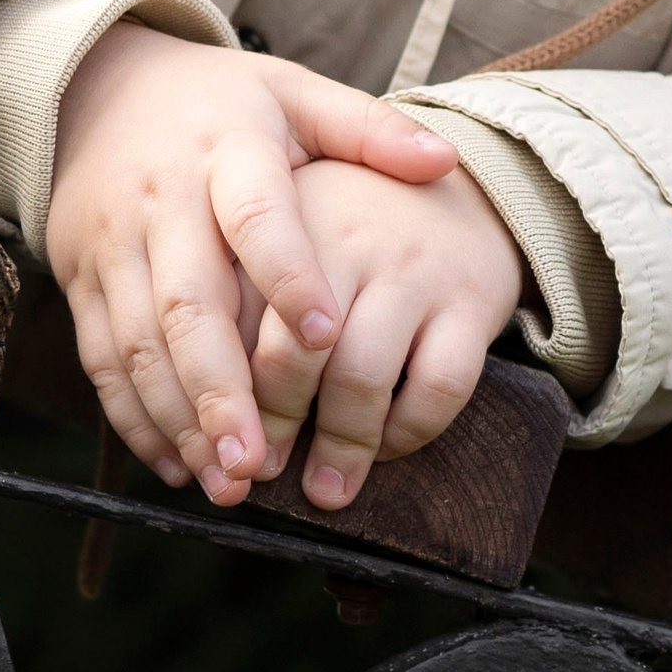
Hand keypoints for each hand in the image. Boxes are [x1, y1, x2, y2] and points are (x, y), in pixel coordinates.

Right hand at [45, 22, 457, 505]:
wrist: (101, 87)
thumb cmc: (223, 104)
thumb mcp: (294, 94)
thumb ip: (368, 130)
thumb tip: (446, 161)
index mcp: (228, 151)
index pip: (256, 215)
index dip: (288, 274)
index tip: (326, 337)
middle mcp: (162, 198)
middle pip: (189, 302)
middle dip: (222, 389)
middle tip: (260, 463)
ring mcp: (114, 241)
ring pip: (140, 342)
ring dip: (180, 419)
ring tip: (228, 482)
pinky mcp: (81, 276)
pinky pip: (101, 356)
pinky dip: (134, 416)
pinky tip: (176, 464)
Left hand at [248, 154, 524, 509]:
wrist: (463, 182)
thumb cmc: (352, 223)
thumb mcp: (292, 231)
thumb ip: (245, 295)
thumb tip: (201, 407)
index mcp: (284, 219)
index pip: (235, 318)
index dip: (222, 392)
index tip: (215, 440)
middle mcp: (345, 238)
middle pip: (293, 353)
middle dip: (276, 426)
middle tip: (263, 471)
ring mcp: (411, 269)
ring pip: (362, 377)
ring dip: (341, 445)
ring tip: (327, 489)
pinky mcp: (471, 300)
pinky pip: (438, 384)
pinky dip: (410, 430)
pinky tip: (391, 446)